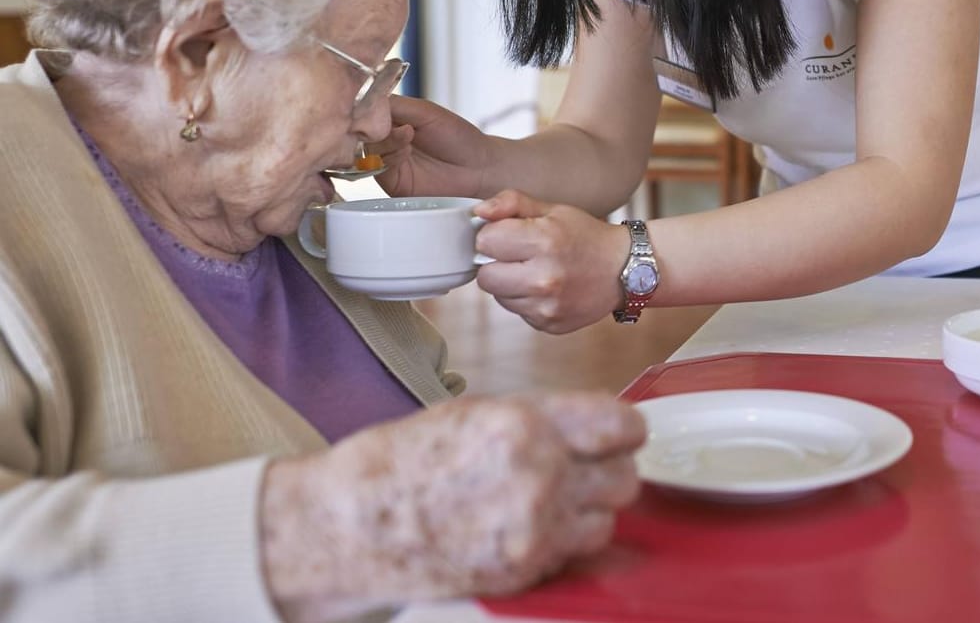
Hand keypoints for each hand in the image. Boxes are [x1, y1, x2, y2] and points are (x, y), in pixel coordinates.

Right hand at [259, 392, 644, 620]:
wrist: (352, 525)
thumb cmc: (403, 461)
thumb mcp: (477, 412)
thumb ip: (542, 419)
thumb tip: (593, 426)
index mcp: (525, 425)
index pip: (622, 427)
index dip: (622, 431)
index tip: (615, 435)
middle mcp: (537, 475)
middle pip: (625, 476)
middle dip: (607, 470)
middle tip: (581, 468)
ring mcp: (532, 529)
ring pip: (608, 518)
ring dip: (588, 509)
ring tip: (549, 500)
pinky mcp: (523, 569)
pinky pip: (574, 551)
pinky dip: (562, 540)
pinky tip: (527, 526)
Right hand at [371, 95, 487, 198]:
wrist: (478, 167)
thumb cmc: (457, 137)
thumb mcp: (425, 111)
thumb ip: (395, 105)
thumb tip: (368, 102)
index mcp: (391, 118)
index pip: (364, 109)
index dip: (365, 108)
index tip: (373, 107)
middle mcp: (385, 139)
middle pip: (360, 131)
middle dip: (373, 126)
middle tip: (394, 123)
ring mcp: (386, 160)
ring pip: (365, 149)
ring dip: (384, 141)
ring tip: (408, 136)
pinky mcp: (391, 181)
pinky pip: (376, 168)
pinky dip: (389, 157)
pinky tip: (406, 151)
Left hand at [473, 189, 630, 333]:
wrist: (624, 270)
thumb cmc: (585, 236)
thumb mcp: (552, 209)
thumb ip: (512, 203)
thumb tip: (479, 212)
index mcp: (544, 241)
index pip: (485, 241)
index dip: (493, 236)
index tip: (510, 235)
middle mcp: (545, 278)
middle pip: (485, 276)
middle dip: (496, 264)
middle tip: (520, 255)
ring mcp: (547, 306)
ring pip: (499, 297)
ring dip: (510, 284)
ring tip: (536, 271)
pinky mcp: (549, 324)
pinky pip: (517, 311)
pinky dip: (526, 300)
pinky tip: (547, 288)